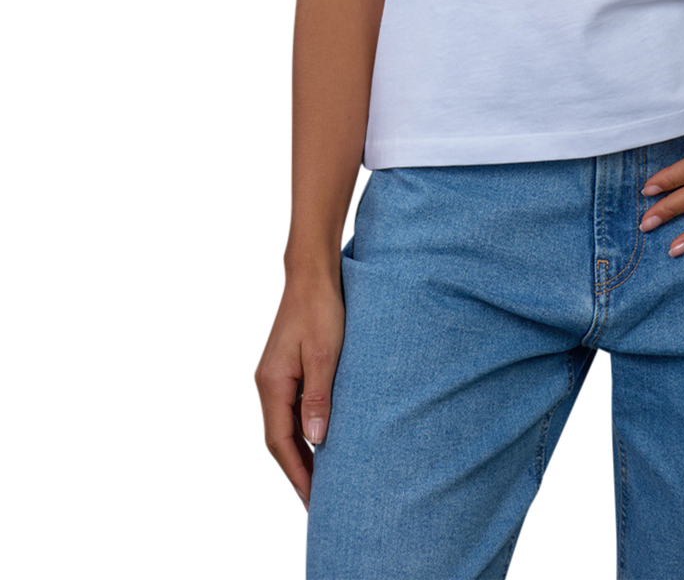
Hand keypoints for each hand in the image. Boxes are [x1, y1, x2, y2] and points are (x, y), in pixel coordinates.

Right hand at [253, 276, 346, 511]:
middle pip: (278, 438)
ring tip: (318, 476)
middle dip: (296, 468)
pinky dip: (299, 429)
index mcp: (273, 382)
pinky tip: (315, 437)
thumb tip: (315, 439)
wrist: (311, 276)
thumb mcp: (327, 354)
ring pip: (282, 424)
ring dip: (298, 451)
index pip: (282, 440)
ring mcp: (272, 375)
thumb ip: (319, 396)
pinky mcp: (282, 367)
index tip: (312, 497)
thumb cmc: (321, 309)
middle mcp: (266, 382)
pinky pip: (287, 408)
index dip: (297, 471)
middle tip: (315, 498)